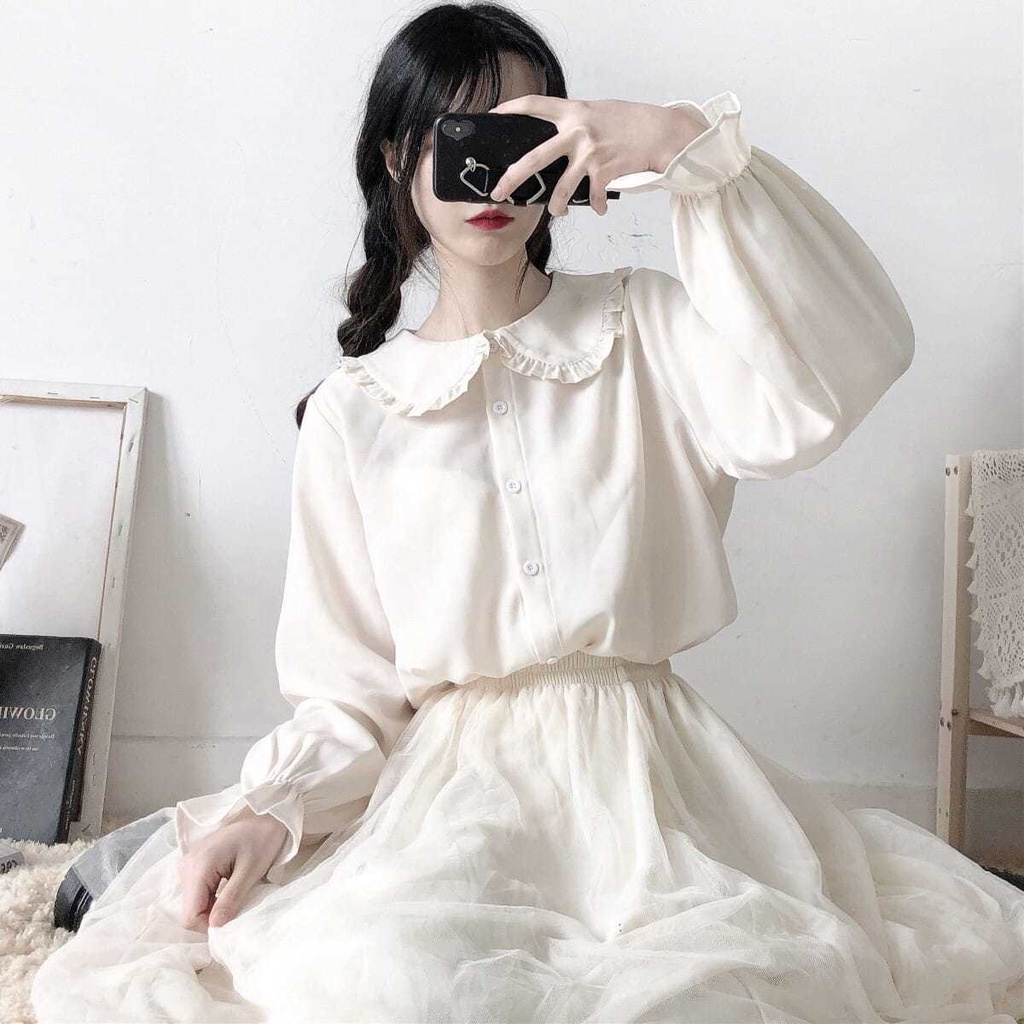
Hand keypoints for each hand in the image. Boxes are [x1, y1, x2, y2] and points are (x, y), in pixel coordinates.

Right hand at [177, 804, 289, 929]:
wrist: (265, 814)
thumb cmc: (262, 839)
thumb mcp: (250, 871)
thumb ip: (230, 899)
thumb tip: (214, 926)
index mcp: (198, 867)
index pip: (189, 915)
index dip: (209, 925)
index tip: (232, 918)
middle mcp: (186, 866)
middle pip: (190, 910)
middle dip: (212, 916)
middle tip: (238, 905)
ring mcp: (188, 864)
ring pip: (193, 902)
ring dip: (213, 906)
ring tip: (236, 893)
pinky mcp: (194, 864)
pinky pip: (197, 891)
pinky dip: (212, 896)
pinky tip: (229, 886)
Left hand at [485, 96, 706, 216]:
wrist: (661, 131)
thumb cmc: (630, 122)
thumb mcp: (598, 112)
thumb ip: (576, 122)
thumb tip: (557, 138)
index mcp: (573, 112)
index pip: (535, 104)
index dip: (512, 107)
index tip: (494, 113)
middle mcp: (577, 131)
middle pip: (535, 158)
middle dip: (513, 177)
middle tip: (498, 191)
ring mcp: (589, 153)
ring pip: (561, 189)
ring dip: (557, 206)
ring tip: (558, 213)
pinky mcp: (604, 171)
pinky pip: (593, 197)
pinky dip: (597, 206)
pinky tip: (600, 208)